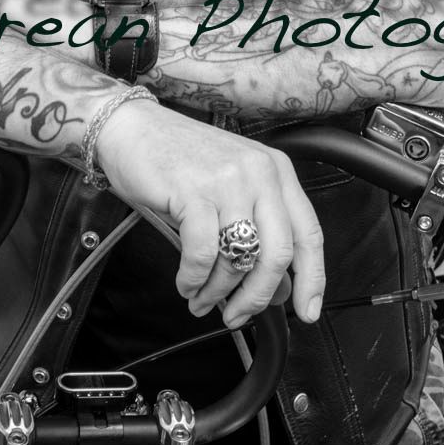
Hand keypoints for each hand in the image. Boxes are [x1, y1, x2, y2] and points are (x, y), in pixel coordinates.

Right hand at [94, 100, 325, 327]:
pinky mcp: (194, 191)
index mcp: (277, 171)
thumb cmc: (179, 159)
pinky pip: (202, 253)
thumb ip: (258, 232)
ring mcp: (228, 181)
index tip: (307, 311)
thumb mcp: (231, 189)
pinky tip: (186, 283)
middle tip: (237, 315)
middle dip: (257, 297)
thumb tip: (279, 289)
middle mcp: (260, 173)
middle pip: (278, 254)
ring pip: (238, 258)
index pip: (309, 234)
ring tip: (201, 300)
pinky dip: (193, 279)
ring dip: (217, 292)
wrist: (132, 129)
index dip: (312, 279)